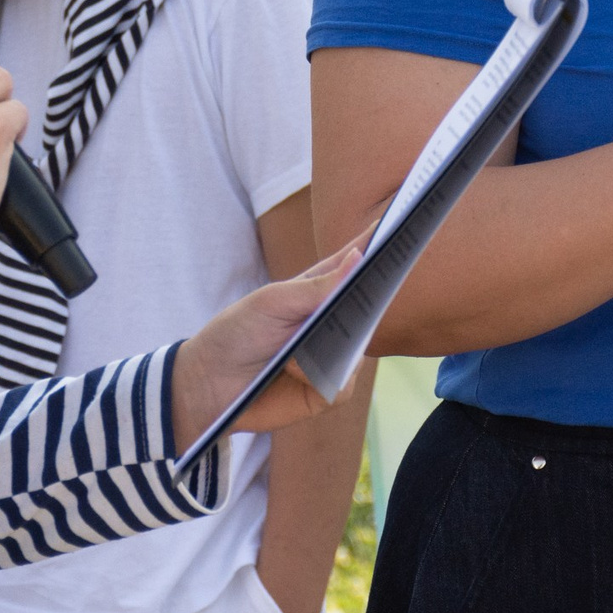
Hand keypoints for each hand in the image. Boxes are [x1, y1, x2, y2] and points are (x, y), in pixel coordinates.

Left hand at [170, 235, 370, 452]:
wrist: (208, 387)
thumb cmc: (236, 333)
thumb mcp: (272, 303)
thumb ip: (317, 287)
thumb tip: (358, 258)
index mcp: (317, 291)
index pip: (354, 264)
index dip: (378, 245)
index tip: (404, 222)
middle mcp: (331, 322)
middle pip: (369, 306)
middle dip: (379, 292)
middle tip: (389, 274)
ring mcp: (332, 357)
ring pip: (362, 348)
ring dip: (344, 343)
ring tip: (324, 337)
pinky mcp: (326, 390)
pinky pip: (346, 383)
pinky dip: (325, 378)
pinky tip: (298, 372)